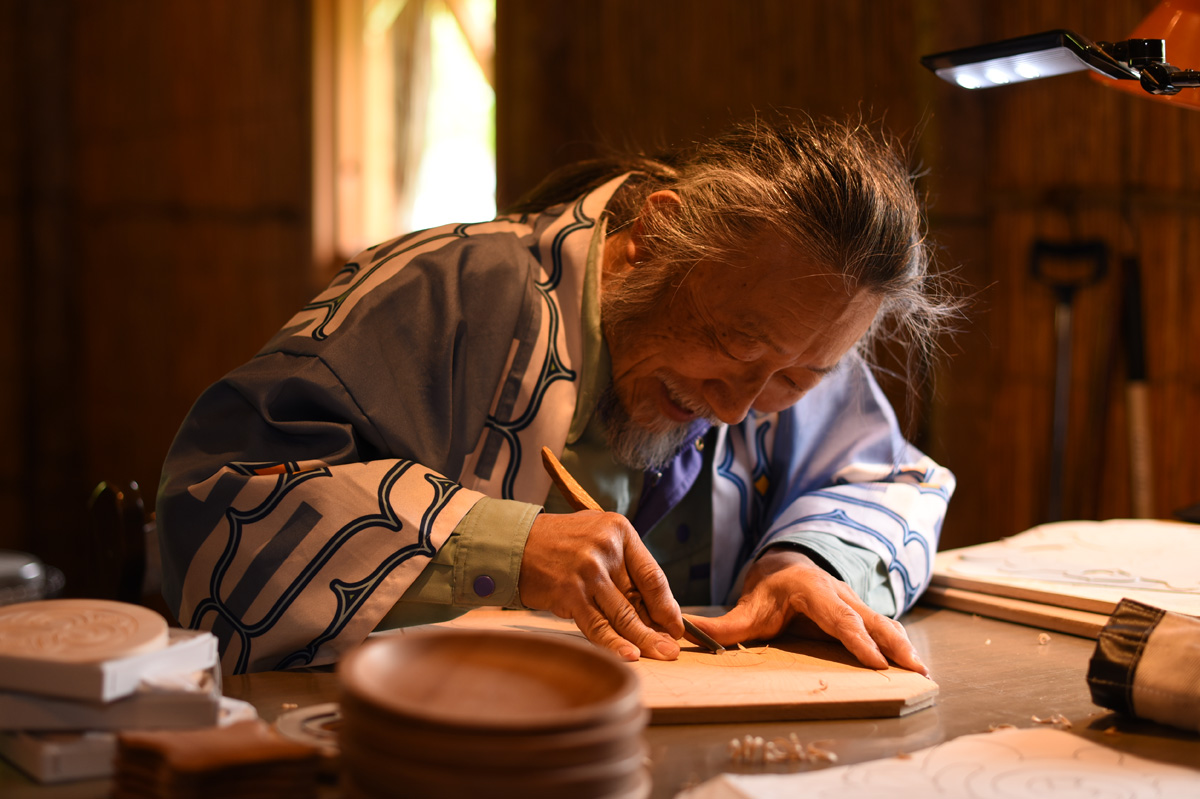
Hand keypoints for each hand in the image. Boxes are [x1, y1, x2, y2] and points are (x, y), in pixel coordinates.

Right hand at [518, 510, 683, 660]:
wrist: (514, 543)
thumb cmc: (558, 542)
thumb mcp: (596, 536)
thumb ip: (622, 563)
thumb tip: (652, 605)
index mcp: (619, 531)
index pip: (652, 574)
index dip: (667, 603)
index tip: (677, 624)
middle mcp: (606, 549)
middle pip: (640, 598)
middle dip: (660, 627)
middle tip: (673, 648)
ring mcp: (587, 572)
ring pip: (622, 615)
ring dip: (643, 640)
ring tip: (660, 654)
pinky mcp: (569, 593)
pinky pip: (597, 625)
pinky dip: (614, 643)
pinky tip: (629, 655)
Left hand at [686, 547, 928, 674]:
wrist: (786, 565)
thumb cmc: (768, 590)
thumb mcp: (747, 606)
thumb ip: (723, 626)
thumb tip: (688, 633)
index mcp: (812, 591)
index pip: (838, 617)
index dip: (856, 639)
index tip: (874, 662)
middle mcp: (838, 594)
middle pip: (870, 620)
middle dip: (892, 644)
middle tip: (913, 669)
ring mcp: (853, 602)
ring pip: (883, 623)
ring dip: (903, 647)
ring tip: (922, 673)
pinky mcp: (862, 613)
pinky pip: (884, 629)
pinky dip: (900, 646)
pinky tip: (913, 667)